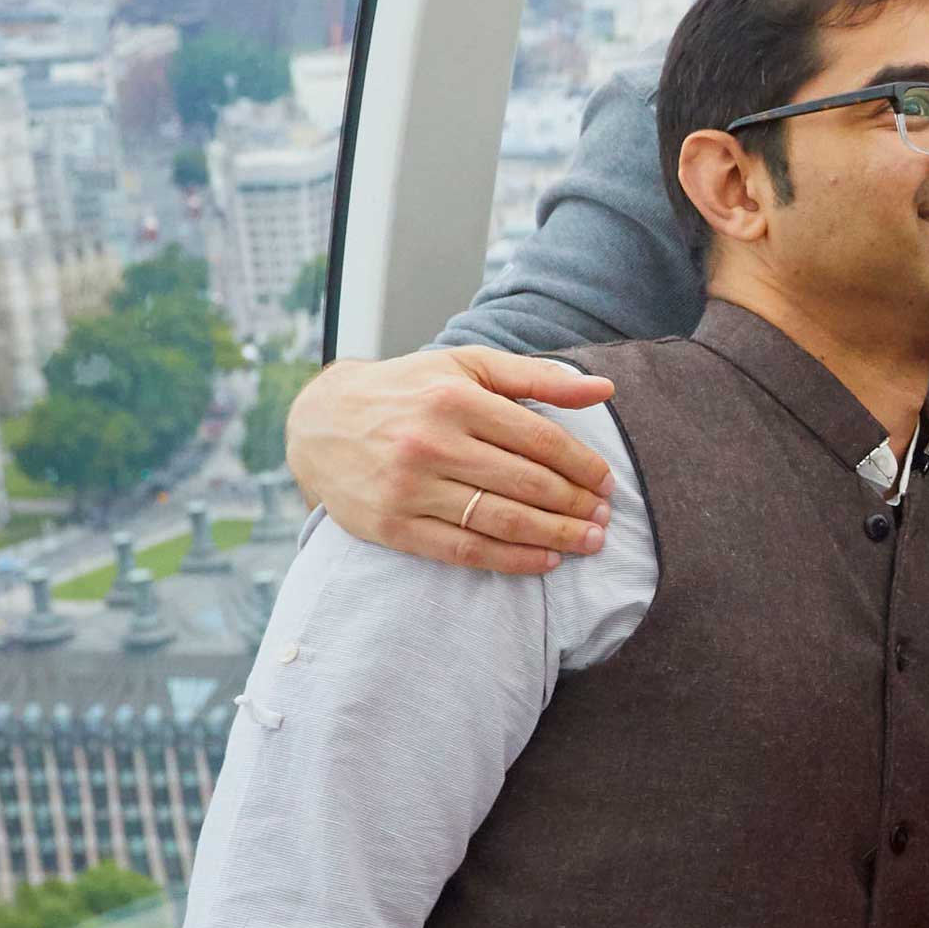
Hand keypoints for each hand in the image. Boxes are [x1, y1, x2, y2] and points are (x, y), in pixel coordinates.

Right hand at [287, 347, 616, 573]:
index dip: (582, 465)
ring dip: (555, 536)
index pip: (538, 438)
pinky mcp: (392, 526)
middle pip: (526, 483)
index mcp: (454, 398)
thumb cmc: (407, 391)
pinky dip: (511, 560)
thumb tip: (605, 389)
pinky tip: (545, 560)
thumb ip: (536, 377)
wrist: (321, 422)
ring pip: (500, 520)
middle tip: (605, 518)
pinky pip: (464, 551)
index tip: (607, 482)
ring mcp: (409, 488)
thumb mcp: (467, 367)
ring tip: (589, 541)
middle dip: (576, 505)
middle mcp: (431, 442)